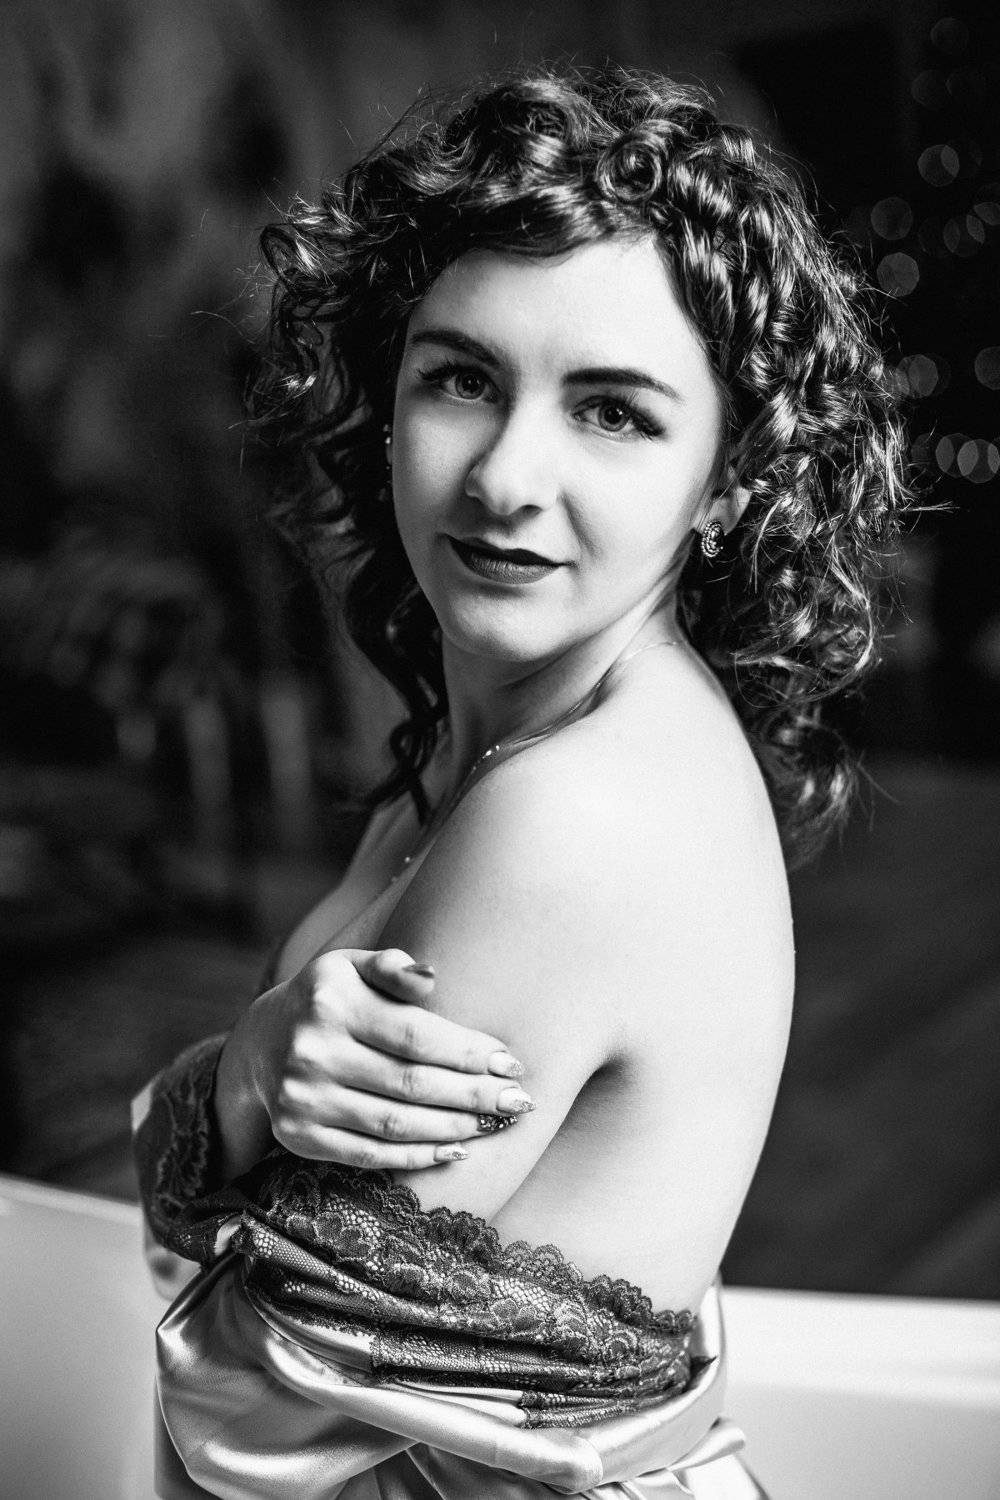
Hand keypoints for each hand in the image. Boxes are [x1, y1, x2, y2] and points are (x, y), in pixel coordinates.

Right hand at [215, 947, 532, 1177]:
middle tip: (518, 1102)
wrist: (259, 1045)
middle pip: (410, 1083)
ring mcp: (302, 1098)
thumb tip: (433, 979)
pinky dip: (416, 1156)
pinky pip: (368, 1154)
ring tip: (493, 1124)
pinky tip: (454, 1150)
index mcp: (331, 1001)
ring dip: (453, 1128)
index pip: (414, 1035)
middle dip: (473, 1095)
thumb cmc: (328, 998)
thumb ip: (393, 966)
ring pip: (394, 1123)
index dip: (468, 1053)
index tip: (511, 1064)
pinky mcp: (299, 1137)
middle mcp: (311, 1050)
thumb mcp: (352, 965)